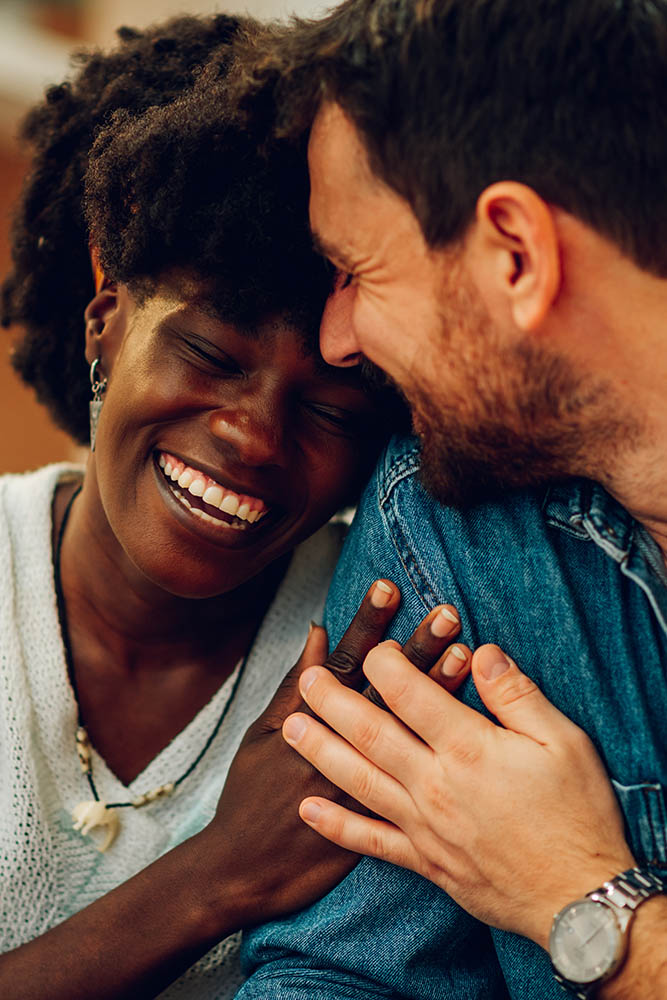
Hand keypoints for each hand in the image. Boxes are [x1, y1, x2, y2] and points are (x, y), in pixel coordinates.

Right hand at [208, 585, 468, 926]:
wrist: (244, 872)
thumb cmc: (249, 793)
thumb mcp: (260, 733)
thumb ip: (293, 683)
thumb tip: (319, 634)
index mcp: (310, 717)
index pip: (346, 660)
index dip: (368, 623)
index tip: (390, 587)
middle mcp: (343, 746)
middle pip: (386, 689)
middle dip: (416, 648)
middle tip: (447, 611)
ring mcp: (365, 783)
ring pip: (408, 730)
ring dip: (435, 691)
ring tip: (466, 653)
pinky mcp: (383, 821)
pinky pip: (422, 775)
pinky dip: (439, 753)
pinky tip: (465, 729)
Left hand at [283, 641, 634, 947]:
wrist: (581, 900)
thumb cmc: (577, 817)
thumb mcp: (564, 742)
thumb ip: (516, 694)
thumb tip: (483, 653)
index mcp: (469, 748)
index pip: (411, 694)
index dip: (386, 664)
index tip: (374, 647)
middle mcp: (436, 784)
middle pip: (371, 733)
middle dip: (333, 701)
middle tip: (307, 679)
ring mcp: (425, 826)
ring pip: (359, 780)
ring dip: (320, 751)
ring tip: (290, 729)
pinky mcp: (425, 861)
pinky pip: (370, 842)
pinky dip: (336, 826)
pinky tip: (310, 810)